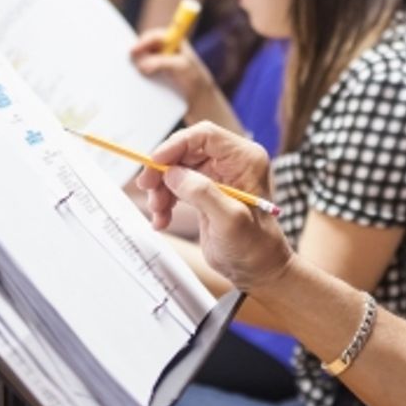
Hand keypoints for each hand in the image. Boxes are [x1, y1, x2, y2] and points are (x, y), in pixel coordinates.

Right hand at [131, 28, 220, 119]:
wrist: (199, 97)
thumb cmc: (194, 78)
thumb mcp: (181, 67)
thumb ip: (162, 62)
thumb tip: (141, 65)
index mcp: (173, 40)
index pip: (154, 36)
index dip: (142, 42)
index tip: (133, 51)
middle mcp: (164, 49)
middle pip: (144, 47)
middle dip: (136, 53)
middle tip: (128, 62)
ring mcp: (158, 62)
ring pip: (142, 60)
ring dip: (135, 65)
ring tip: (127, 73)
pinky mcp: (155, 75)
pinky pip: (142, 73)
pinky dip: (137, 76)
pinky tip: (133, 82)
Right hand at [138, 123, 293, 290]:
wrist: (258, 270)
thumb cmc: (254, 247)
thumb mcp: (229, 220)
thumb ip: (202, 193)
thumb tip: (174, 173)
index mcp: (245, 159)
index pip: (204, 135)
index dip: (175, 145)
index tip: (154, 162)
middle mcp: (232, 162)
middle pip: (186, 151)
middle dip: (164, 171)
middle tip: (148, 189)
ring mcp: (218, 176)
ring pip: (177, 169)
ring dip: (162, 189)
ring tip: (158, 213)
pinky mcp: (206, 192)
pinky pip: (178, 186)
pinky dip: (166, 201)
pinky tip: (162, 220)